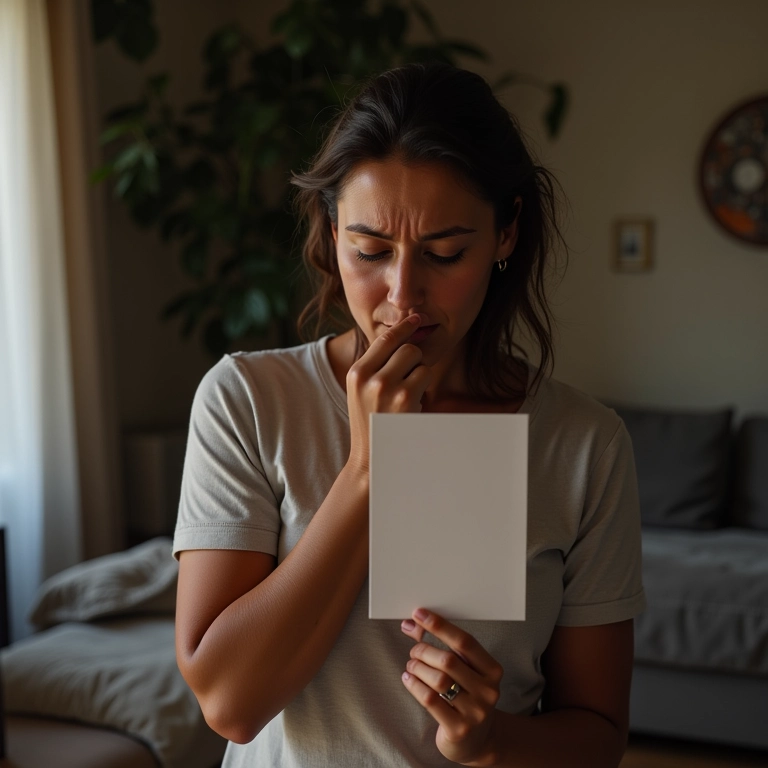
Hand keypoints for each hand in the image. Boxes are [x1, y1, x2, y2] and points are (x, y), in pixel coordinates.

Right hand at [345, 315, 432, 475]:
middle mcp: (369, 377)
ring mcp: (388, 387)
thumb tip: (401, 335)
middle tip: (409, 378)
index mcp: (356, 372)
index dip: (403, 327)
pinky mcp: (406, 398)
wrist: (372, 458)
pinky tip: (412, 405)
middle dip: (414, 359)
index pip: (384, 339)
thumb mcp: (361, 390)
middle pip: (407, 348)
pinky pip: (426, 376)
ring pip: (419, 360)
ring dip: (420, 374)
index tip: (415, 318)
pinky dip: (424, 389)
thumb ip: (375, 365)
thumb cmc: (371, 422)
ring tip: (408, 395)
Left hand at [401, 608, 502, 766]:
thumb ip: (444, 647)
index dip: (440, 626)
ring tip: (411, 666)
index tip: (419, 614)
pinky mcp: (459, 729)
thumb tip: (412, 624)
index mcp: (493, 670)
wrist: (476, 742)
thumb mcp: (464, 671)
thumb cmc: (465, 696)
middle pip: (449, 661)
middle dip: (424, 650)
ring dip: (418, 668)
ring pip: (438, 680)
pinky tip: (408, 679)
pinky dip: (414, 685)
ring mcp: (475, 712)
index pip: (465, 642)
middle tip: (414, 651)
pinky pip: (430, 700)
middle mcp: (488, 691)